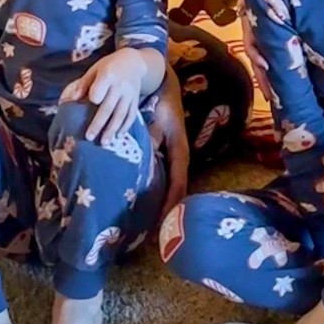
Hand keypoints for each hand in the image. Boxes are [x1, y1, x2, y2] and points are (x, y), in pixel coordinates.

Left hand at [61, 49, 146, 142]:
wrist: (133, 62)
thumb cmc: (109, 66)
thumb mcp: (95, 69)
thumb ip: (84, 84)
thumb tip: (71, 99)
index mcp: (108, 75)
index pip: (101, 89)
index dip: (95, 96)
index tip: (90, 103)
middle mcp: (120, 86)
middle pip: (109, 107)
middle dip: (99, 123)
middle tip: (89, 137)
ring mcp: (129, 94)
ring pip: (121, 114)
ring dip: (112, 129)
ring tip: (103, 142)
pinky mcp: (135, 100)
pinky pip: (131, 115)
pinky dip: (125, 127)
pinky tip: (118, 136)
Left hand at [148, 70, 188, 214]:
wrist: (164, 89)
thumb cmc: (162, 105)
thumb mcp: (159, 123)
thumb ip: (153, 140)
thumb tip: (143, 161)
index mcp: (180, 153)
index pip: (177, 186)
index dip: (169, 206)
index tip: (159, 225)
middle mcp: (178, 160)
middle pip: (175, 192)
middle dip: (166, 213)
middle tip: (152, 235)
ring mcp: (173, 159)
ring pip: (170, 188)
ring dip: (161, 206)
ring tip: (148, 228)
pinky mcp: (166, 157)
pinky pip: (163, 180)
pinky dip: (156, 194)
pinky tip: (144, 205)